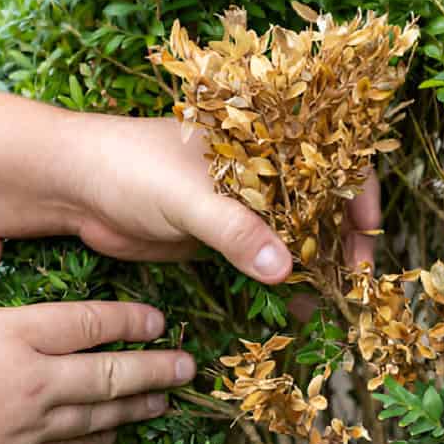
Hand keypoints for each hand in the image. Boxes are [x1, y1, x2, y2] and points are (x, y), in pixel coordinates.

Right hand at [0, 240, 193, 443]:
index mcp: (12, 336)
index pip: (89, 323)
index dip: (130, 320)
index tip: (160, 321)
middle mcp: (31, 382)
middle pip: (109, 374)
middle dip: (154, 369)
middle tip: (187, 366)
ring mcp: (25, 428)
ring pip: (98, 416)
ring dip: (136, 407)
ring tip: (165, 399)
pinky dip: (98, 443)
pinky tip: (115, 436)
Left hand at [67, 116, 380, 283]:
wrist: (74, 187)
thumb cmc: (130, 167)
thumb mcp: (187, 195)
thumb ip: (235, 230)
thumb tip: (286, 270)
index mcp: (260, 137)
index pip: (327, 156)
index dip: (357, 191)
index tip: (368, 234)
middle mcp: (260, 168)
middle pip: (318, 200)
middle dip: (342, 236)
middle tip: (357, 279)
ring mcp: (242, 202)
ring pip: (294, 232)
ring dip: (316, 263)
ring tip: (337, 298)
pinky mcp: (222, 234)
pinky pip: (263, 257)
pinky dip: (281, 280)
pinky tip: (298, 306)